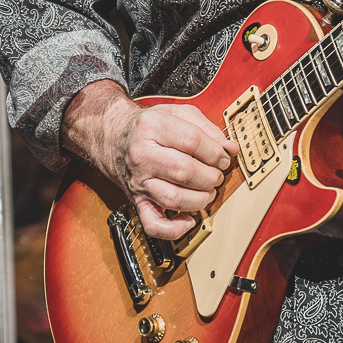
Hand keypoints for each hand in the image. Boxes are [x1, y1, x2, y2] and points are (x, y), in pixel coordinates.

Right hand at [65, 81, 239, 240]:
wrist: (113, 138)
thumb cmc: (148, 127)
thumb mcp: (175, 113)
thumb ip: (206, 126)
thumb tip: (229, 148)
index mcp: (151, 127)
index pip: (192, 141)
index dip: (215, 152)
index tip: (223, 156)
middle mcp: (142, 155)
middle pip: (185, 171)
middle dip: (211, 176)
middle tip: (217, 174)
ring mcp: (139, 181)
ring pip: (174, 199)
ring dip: (200, 199)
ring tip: (207, 192)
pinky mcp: (137, 201)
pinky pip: (154, 224)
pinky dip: (175, 229)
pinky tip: (189, 219)